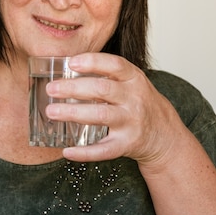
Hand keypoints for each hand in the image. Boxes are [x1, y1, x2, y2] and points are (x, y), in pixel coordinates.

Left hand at [45, 52, 182, 167]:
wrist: (164, 134)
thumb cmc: (138, 102)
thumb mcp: (130, 82)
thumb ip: (106, 74)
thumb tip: (63, 67)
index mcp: (134, 79)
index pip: (115, 64)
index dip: (93, 62)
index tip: (71, 62)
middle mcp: (134, 99)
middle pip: (102, 89)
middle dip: (73, 88)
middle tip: (51, 89)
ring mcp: (131, 122)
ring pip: (100, 115)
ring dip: (73, 113)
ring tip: (51, 111)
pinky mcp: (127, 144)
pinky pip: (104, 150)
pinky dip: (84, 152)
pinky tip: (66, 151)